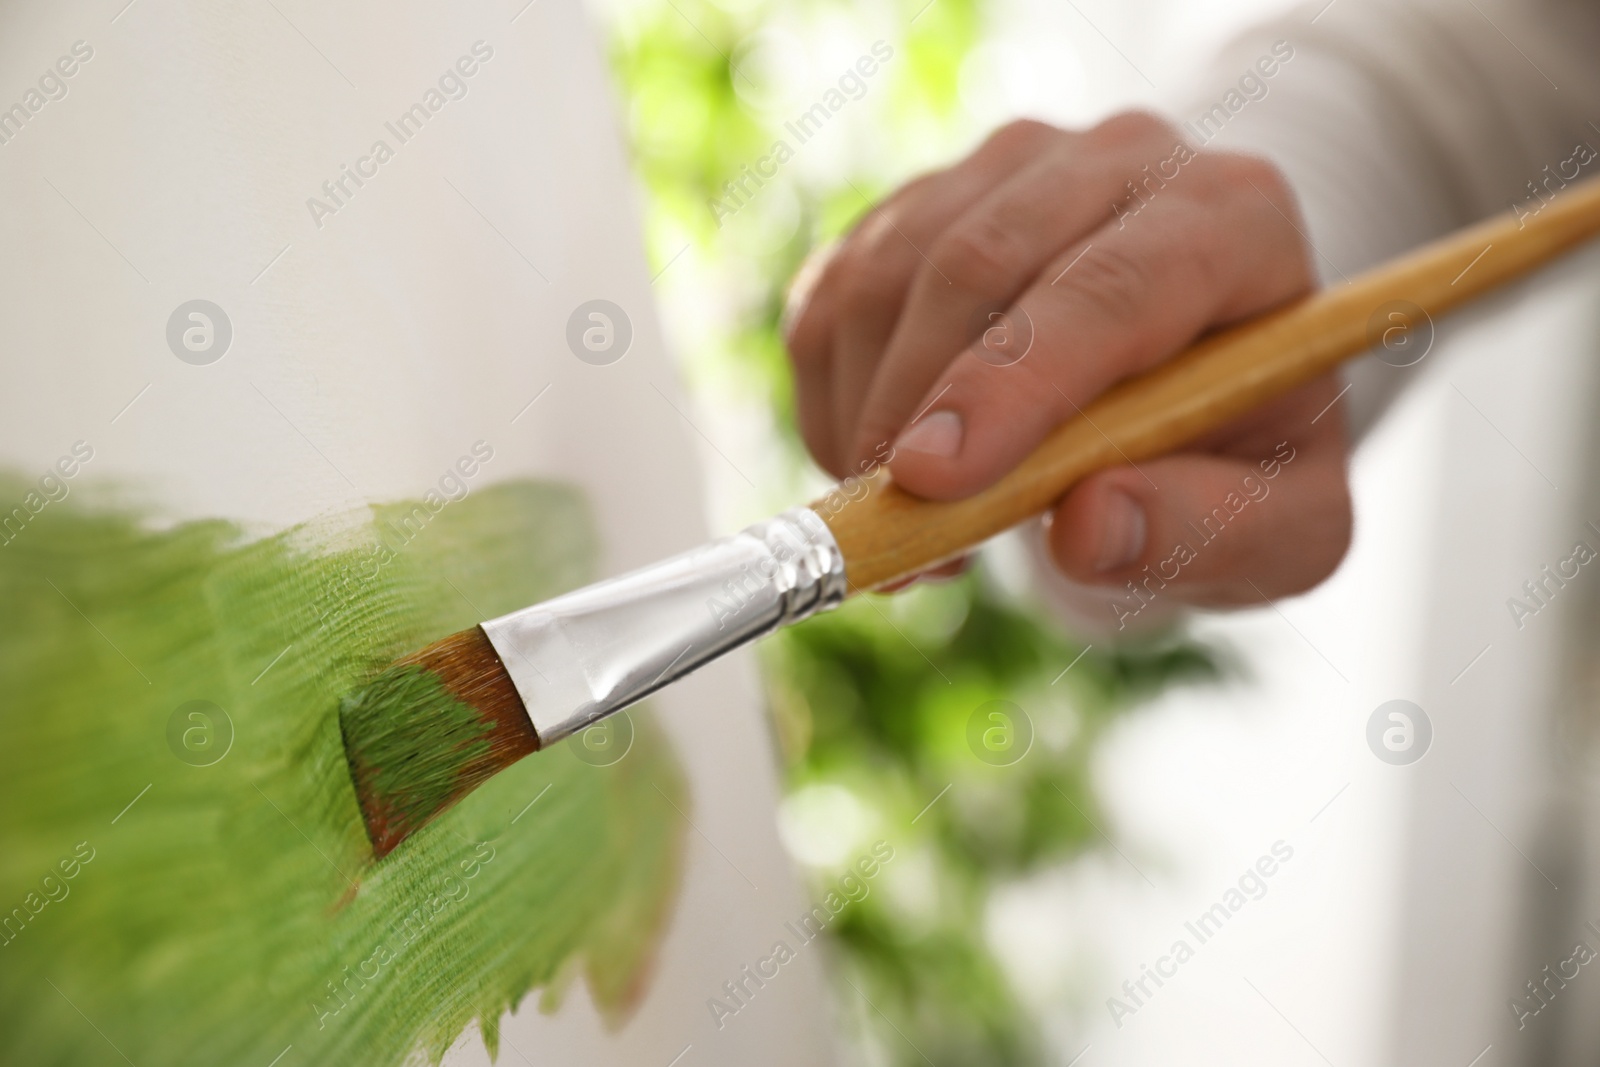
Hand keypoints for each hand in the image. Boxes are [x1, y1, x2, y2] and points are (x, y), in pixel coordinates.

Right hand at [784, 113, 1351, 605]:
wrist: (1188, 393)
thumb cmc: (1239, 457)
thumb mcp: (1280, 528)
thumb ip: (1207, 531)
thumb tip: (1089, 528)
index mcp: (1233, 220)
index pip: (1110, 287)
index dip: (1012, 383)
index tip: (932, 479)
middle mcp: (1121, 161)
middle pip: (978, 261)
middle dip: (915, 410)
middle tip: (901, 539)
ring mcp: (1009, 169)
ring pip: (887, 275)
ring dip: (867, 419)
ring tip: (915, 528)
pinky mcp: (920, 202)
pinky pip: (835, 295)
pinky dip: (832, 403)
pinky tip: (883, 471)